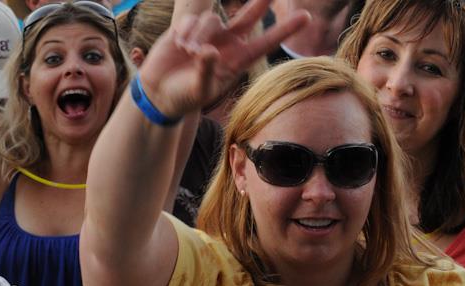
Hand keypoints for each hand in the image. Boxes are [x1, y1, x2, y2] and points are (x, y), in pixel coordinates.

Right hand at [138, 0, 309, 118]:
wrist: (159, 93)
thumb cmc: (184, 97)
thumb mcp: (199, 90)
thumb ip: (207, 71)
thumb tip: (208, 50)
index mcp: (236, 61)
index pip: (264, 43)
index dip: (283, 29)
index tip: (305, 16)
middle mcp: (226, 43)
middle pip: (249, 16)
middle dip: (261, 2)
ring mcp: (208, 34)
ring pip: (212, 20)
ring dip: (199, 35)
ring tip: (187, 52)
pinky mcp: (188, 28)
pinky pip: (192, 20)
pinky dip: (185, 31)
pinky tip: (178, 45)